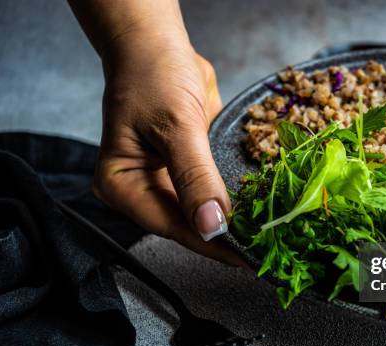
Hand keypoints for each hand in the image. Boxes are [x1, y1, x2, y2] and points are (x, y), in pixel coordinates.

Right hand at [94, 29, 241, 264]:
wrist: (159, 48)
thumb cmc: (153, 76)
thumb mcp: (176, 125)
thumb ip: (195, 176)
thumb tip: (211, 224)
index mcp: (121, 184)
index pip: (170, 225)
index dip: (209, 242)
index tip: (244, 257)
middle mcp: (139, 190)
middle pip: (184, 225)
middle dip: (222, 237)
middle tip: (263, 250)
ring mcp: (161, 183)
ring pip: (199, 215)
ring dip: (230, 224)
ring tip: (264, 239)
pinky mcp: (182, 174)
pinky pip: (209, 195)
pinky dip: (231, 204)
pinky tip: (255, 214)